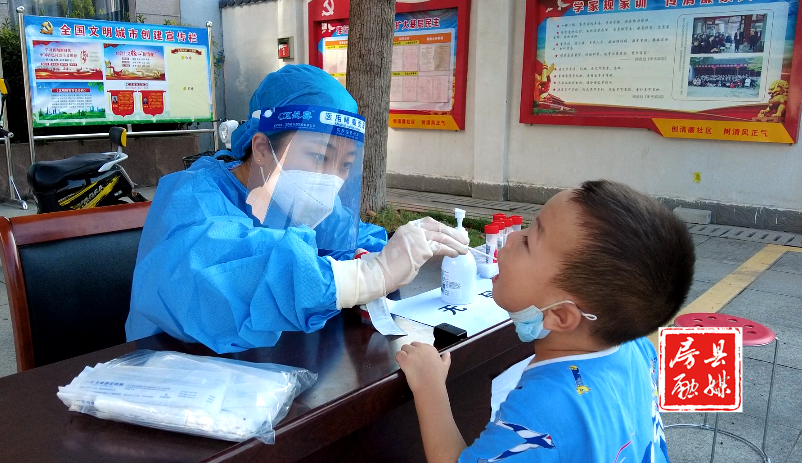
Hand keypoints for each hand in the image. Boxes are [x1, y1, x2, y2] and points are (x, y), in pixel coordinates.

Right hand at [330, 218, 468, 307]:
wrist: (381, 273)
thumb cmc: (390, 266)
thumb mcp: (404, 249)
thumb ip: (417, 245)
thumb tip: (432, 249)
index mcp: (407, 228)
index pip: (429, 223)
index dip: (443, 228)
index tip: (452, 232)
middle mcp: (412, 229)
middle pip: (438, 228)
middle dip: (453, 233)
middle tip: (464, 239)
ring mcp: (417, 238)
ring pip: (442, 237)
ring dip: (456, 243)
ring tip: (464, 249)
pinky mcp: (422, 249)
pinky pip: (441, 248)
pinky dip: (450, 250)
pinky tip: (456, 254)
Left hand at [396, 342, 450, 394]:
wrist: (430, 387)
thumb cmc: (437, 378)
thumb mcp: (445, 367)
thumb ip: (446, 359)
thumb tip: (447, 353)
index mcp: (431, 349)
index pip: (420, 345)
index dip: (418, 353)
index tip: (419, 360)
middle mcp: (421, 348)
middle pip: (411, 345)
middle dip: (410, 352)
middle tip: (412, 362)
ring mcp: (412, 353)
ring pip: (404, 348)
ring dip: (404, 354)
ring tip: (406, 364)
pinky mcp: (404, 359)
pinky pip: (398, 354)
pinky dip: (398, 358)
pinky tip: (401, 365)